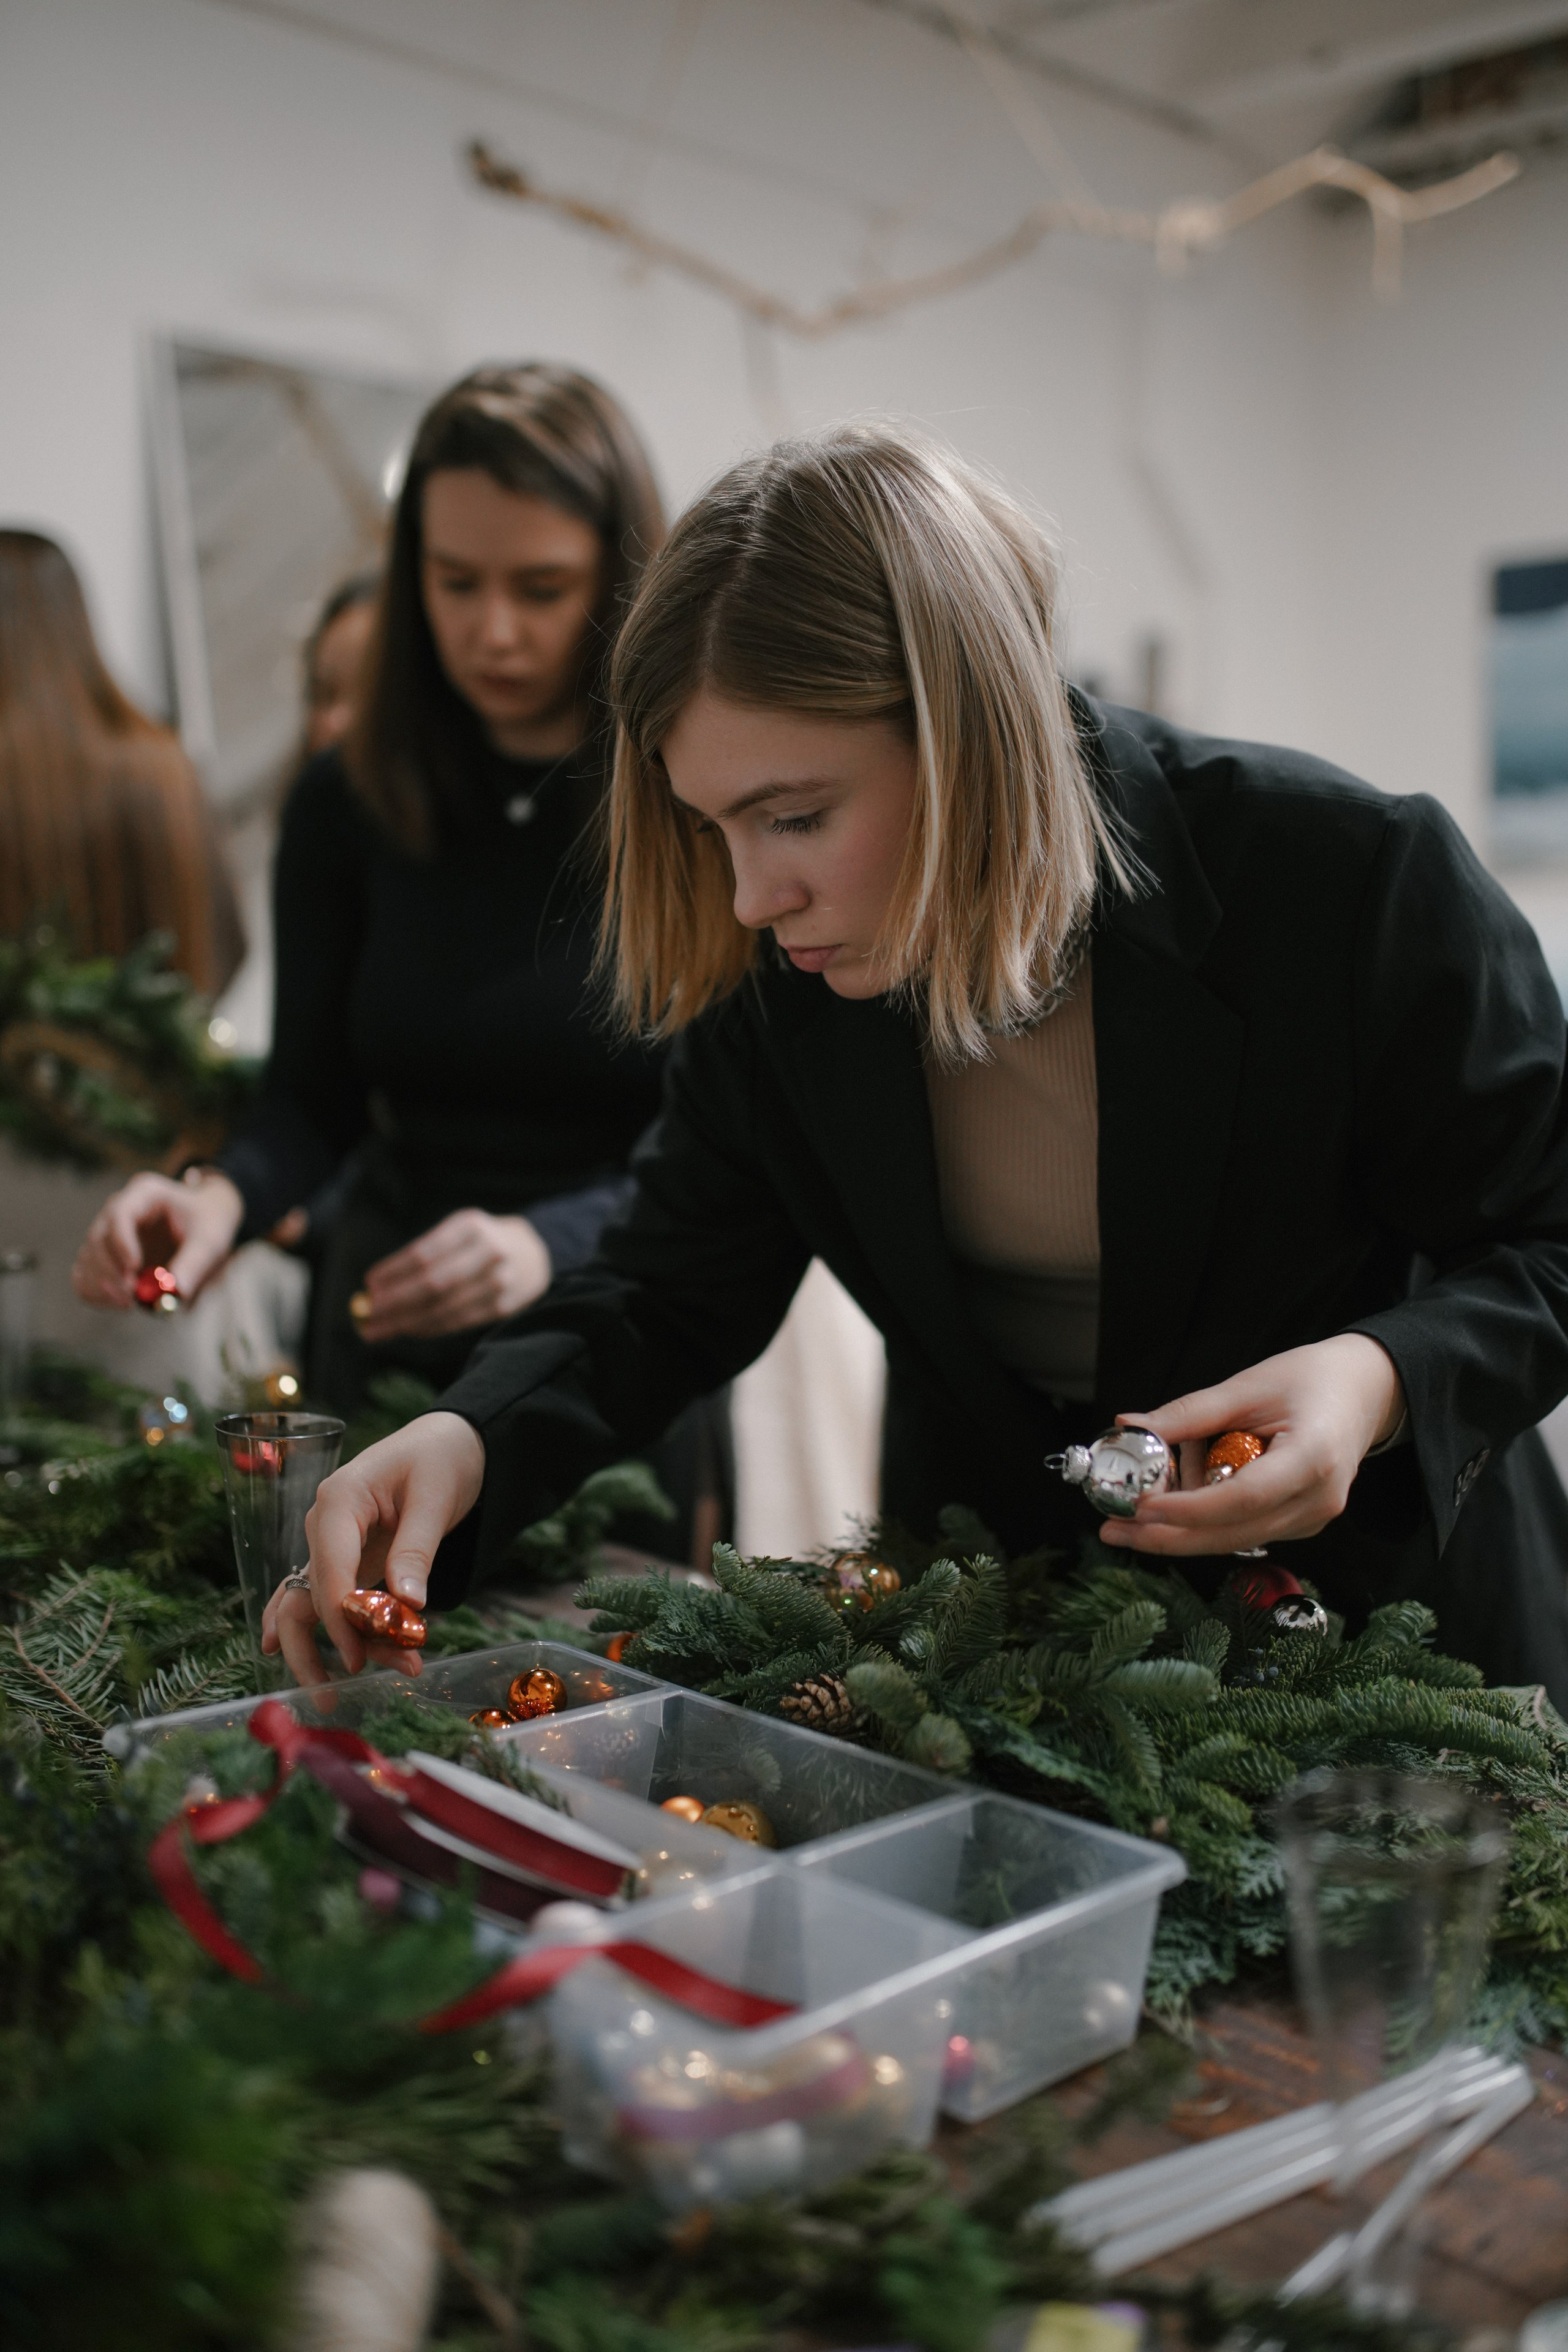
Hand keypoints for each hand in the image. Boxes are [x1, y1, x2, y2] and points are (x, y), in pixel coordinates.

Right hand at [72, 1168, 244, 1308]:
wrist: (204, 1221)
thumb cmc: (207, 1223)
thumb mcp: (210, 1239)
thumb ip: (194, 1263)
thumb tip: (177, 1292)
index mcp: (144, 1193)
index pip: (120, 1213)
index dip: (122, 1243)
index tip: (134, 1269)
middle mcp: (118, 1210)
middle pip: (97, 1238)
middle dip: (110, 1272)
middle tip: (131, 1298)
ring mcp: (108, 1234)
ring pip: (87, 1259)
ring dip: (102, 1286)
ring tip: (130, 1303)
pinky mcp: (106, 1257)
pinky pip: (85, 1275)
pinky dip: (95, 1293)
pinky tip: (119, 1303)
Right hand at [261, 1410, 485, 1686]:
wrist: (448, 1441)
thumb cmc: (441, 1459)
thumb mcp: (435, 1498)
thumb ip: (416, 1550)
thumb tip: (407, 1604)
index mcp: (339, 1500)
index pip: (328, 1569)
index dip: (340, 1618)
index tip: (359, 1656)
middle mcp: (323, 1524)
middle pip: (309, 1595)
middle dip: (331, 1643)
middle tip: (349, 1687)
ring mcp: (331, 1543)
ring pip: (315, 1605)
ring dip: (340, 1645)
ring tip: (391, 1672)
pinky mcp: (347, 1559)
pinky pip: (328, 1600)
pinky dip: (328, 1631)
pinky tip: (306, 1665)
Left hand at [354, 1210, 551, 1342]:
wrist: (534, 1254)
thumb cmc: (480, 1241)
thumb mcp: (458, 1230)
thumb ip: (425, 1252)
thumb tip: (377, 1286)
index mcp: (471, 1225)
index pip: (424, 1252)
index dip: (394, 1271)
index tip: (369, 1284)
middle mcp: (489, 1251)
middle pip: (433, 1283)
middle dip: (395, 1302)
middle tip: (368, 1315)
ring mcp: (500, 1281)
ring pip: (445, 1307)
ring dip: (407, 1321)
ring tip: (380, 1329)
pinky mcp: (504, 1306)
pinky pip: (459, 1322)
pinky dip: (430, 1328)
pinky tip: (409, 1330)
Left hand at [1099, 1333, 1404, 1557]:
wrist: (1363, 1391)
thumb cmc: (1311, 1379)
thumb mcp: (1248, 1385)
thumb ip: (1190, 1412)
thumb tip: (1132, 1426)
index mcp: (1312, 1460)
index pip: (1242, 1498)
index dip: (1188, 1510)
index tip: (1140, 1508)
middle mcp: (1317, 1501)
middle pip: (1233, 1533)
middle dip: (1168, 1536)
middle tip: (1114, 1530)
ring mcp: (1312, 1519)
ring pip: (1234, 1538)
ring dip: (1182, 1528)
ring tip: (1136, 1508)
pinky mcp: (1301, 1523)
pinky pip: (1244, 1530)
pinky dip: (1206, 1520)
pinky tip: (1178, 1499)